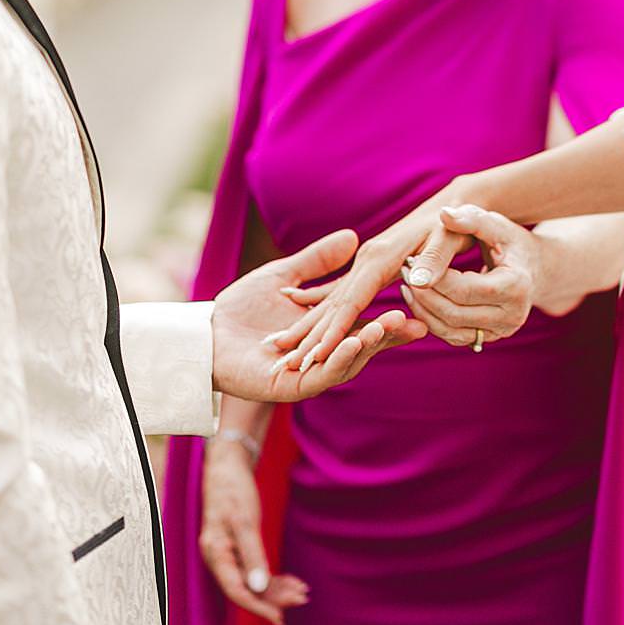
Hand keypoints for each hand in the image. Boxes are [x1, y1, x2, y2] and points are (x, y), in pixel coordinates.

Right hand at [197, 438, 308, 624]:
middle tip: (302, 599)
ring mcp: (228, 554)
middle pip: (247, 589)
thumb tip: (258, 587)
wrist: (227, 466)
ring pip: (252, 581)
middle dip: (274, 597)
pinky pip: (254, 569)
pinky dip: (272, 576)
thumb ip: (251, 555)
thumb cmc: (233, 490)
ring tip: (302, 592)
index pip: (236, 591)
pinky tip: (291, 581)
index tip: (279, 618)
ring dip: (276, 588)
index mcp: (216, 554)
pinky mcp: (237, 547)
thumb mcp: (245, 521)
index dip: (258, 607)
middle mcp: (219, 559)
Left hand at [212, 229, 425, 402]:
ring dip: (369, 346)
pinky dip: (339, 359)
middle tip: (417, 322)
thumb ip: (317, 261)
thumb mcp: (285, 276)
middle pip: (364, 347)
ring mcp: (308, 374)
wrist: (205, 332)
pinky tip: (353, 341)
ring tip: (388, 327)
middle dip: (389, 336)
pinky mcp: (290, 386)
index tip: (418, 307)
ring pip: (347, 362)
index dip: (391, 321)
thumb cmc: (241, 307)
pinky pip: (322, 376)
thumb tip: (353, 238)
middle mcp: (322, 357)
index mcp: (324, 334)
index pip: (365, 326)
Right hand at [269, 181, 475, 373]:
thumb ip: (434, 261)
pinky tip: (295, 312)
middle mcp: (367, 261)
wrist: (454, 205)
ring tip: (279, 347)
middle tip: (287, 363)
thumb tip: (420, 282)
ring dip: (306, 323)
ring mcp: (365, 262)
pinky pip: (338, 289)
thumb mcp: (448, 239)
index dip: (334, 330)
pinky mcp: (367, 265)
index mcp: (381, 258)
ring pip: (331, 298)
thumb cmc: (454, 226)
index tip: (316, 355)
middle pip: (334, 303)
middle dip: (310, 334)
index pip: (351, 301)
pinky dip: (317, 305)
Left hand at [396, 207, 537, 347]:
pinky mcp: (488, 338)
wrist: (532, 268)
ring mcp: (501, 331)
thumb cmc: (510, 241)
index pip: (464, 289)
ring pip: (450, 329)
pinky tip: (420, 297)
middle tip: (403, 270)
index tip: (411, 259)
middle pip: (454, 313)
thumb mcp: (494, 223)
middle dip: (424, 293)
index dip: (434, 276)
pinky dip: (431, 319)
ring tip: (407, 283)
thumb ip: (470, 218)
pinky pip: (452, 336)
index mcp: (517, 286)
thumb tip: (444, 214)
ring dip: (422, 308)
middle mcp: (513, 316)